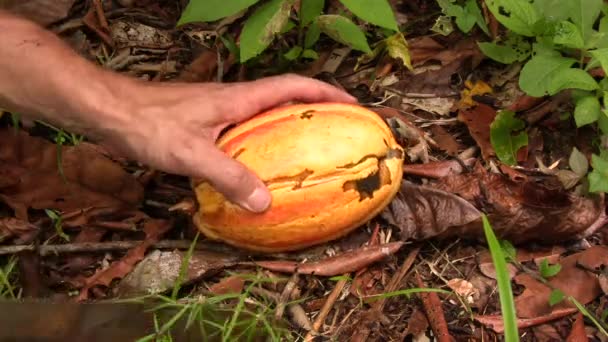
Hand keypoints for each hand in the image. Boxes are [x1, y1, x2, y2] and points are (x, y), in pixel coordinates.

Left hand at [106, 74, 356, 212]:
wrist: (110, 112)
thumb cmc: (149, 124)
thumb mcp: (192, 153)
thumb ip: (229, 176)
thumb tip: (265, 204)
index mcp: (239, 99)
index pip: (292, 86)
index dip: (325, 91)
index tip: (352, 104)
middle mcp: (234, 102)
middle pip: (284, 98)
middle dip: (315, 109)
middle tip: (337, 131)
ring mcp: (220, 113)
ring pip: (265, 116)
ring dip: (289, 126)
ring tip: (307, 152)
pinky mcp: (206, 125)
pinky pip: (246, 132)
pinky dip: (263, 144)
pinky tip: (260, 168)